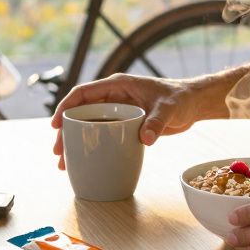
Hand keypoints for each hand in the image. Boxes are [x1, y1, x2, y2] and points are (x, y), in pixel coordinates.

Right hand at [50, 73, 201, 168]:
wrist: (193, 104)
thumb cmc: (181, 98)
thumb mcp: (169, 109)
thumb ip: (156, 122)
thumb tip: (145, 139)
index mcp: (118, 86)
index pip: (83, 93)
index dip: (66, 107)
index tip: (56, 124)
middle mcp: (113, 97)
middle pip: (81, 113)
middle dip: (65, 132)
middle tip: (58, 152)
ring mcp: (118, 111)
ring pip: (88, 126)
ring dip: (75, 142)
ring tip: (64, 163)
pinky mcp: (124, 124)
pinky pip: (102, 134)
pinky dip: (91, 147)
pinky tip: (84, 162)